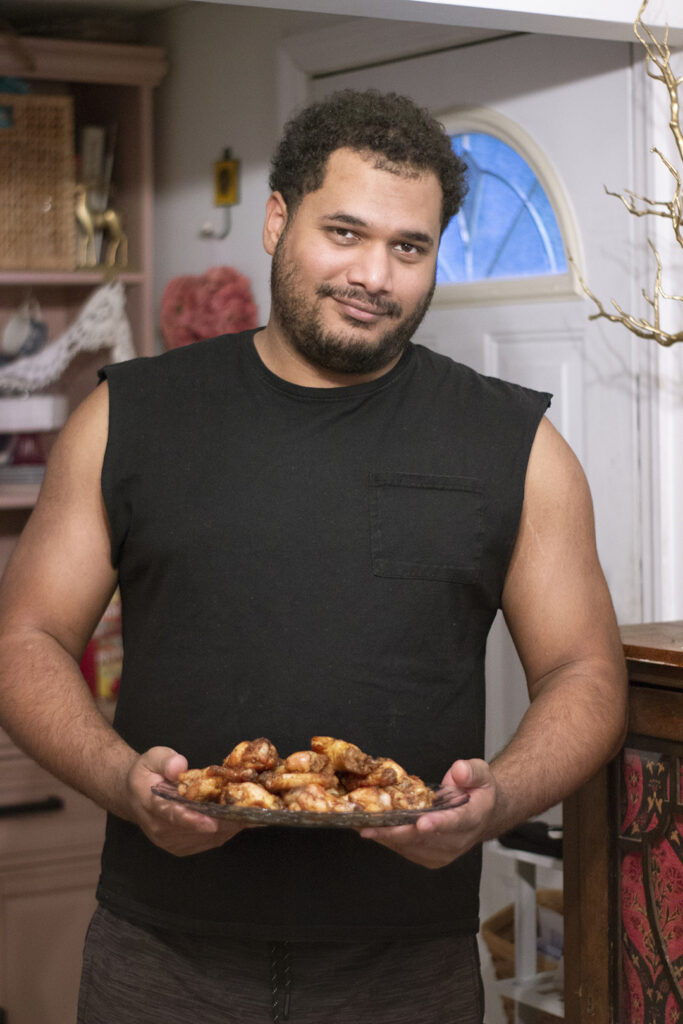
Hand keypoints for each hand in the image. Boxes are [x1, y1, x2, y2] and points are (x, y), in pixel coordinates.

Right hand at [126, 746, 245, 856]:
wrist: (134, 796)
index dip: (193, 820)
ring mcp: (172, 842)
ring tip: (251, 810)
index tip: (211, 822)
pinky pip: (210, 841)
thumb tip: (179, 767)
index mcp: (150, 805)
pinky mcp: (182, 847)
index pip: (172, 815)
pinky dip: (227, 829)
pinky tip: (240, 816)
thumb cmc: (146, 774)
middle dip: (224, 819)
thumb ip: (166, 761)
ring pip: (208, 838)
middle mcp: (160, 829)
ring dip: (230, 825)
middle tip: (249, 808)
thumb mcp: (151, 758)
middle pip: (197, 830)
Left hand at [359, 759, 497, 868]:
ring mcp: (443, 852)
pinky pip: (406, 850)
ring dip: (387, 837)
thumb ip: (471, 771)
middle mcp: (458, 840)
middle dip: (397, 831)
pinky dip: (388, 840)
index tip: (422, 823)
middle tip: (372, 825)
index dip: (438, 824)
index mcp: (472, 817)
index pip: (455, 822)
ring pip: (412, 846)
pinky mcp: (430, 857)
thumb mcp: (480, 773)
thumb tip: (459, 771)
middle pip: (425, 838)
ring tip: (364, 825)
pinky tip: (372, 829)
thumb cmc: (478, 792)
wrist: (482, 815)